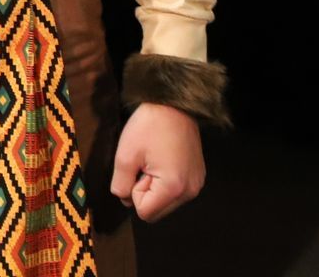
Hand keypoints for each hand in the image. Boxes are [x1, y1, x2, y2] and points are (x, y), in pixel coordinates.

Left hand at [110, 102, 206, 221]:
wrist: (174, 104)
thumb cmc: (149, 126)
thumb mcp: (125, 155)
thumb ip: (121, 184)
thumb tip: (124, 199)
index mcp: (173, 187)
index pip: (145, 212)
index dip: (134, 192)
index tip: (139, 168)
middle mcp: (190, 191)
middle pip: (157, 211)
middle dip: (145, 191)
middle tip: (146, 164)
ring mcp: (196, 185)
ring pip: (165, 202)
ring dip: (154, 186)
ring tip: (155, 160)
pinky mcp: (197, 177)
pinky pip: (175, 191)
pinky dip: (165, 181)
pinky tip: (164, 160)